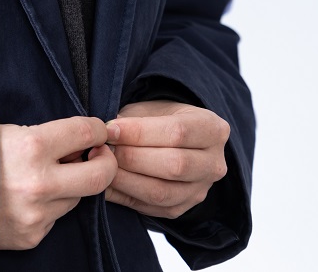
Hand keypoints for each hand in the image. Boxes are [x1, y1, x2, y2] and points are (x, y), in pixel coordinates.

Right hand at [0, 116, 117, 249]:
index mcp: (32, 146)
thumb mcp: (8, 132)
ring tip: (49, 175)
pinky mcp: (33, 236)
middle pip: (100, 175)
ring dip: (72, 185)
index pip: (85, 133)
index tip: (98, 130)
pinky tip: (29, 197)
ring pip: (77, 197)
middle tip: (100, 155)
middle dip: (106, 162)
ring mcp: (38, 214)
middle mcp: (40, 183)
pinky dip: (50, 206)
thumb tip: (78, 145)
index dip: (97, 129)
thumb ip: (46, 137)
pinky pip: (56, 218)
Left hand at [105, 100, 228, 219]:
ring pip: (162, 193)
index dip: (140, 132)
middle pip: (174, 166)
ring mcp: (200, 190)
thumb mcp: (153, 108)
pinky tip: (107, 184)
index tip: (111, 129)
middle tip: (105, 149)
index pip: (178, 132)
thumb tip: (105, 132)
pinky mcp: (183, 209)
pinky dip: (125, 196)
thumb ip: (134, 118)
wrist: (176, 142)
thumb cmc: (161, 118)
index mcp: (212, 129)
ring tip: (103, 166)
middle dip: (132, 157)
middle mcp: (213, 164)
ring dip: (126, 180)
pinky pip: (152, 209)